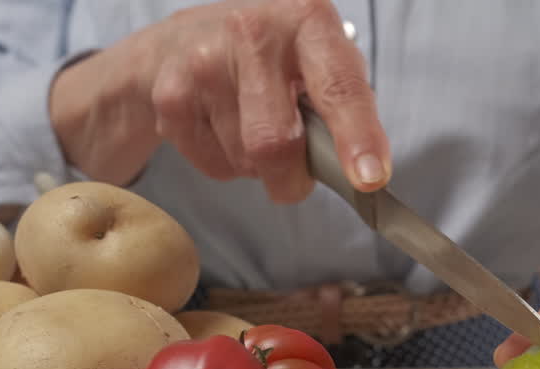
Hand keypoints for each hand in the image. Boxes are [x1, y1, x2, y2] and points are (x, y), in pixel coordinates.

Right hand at [49, 0, 389, 201]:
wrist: (184, 41)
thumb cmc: (271, 59)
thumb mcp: (319, 60)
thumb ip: (347, 106)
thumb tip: (365, 172)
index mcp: (307, 20)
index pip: (339, 86)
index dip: (357, 135)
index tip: (369, 177)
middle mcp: (252, 32)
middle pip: (277, 141)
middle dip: (292, 177)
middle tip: (296, 175)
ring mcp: (203, 61)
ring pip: (245, 160)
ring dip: (257, 166)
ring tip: (250, 127)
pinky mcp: (170, 94)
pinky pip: (212, 164)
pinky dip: (225, 163)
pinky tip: (222, 127)